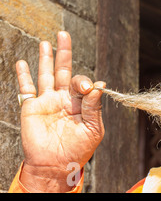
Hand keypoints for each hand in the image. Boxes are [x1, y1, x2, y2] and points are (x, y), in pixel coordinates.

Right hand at [16, 31, 104, 191]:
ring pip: (46, 74)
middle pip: (64, 70)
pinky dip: (23, 75)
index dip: (84, 81)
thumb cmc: (78, 150)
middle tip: (64, 35)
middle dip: (64, 53)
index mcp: (81, 103)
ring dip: (46, 58)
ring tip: (47, 42)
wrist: (56, 166)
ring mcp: (47, 102)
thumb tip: (98, 84)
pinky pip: (26, 89)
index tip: (86, 88)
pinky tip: (23, 63)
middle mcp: (64, 99)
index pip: (82, 83)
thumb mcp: (94, 129)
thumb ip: (95, 107)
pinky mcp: (31, 108)